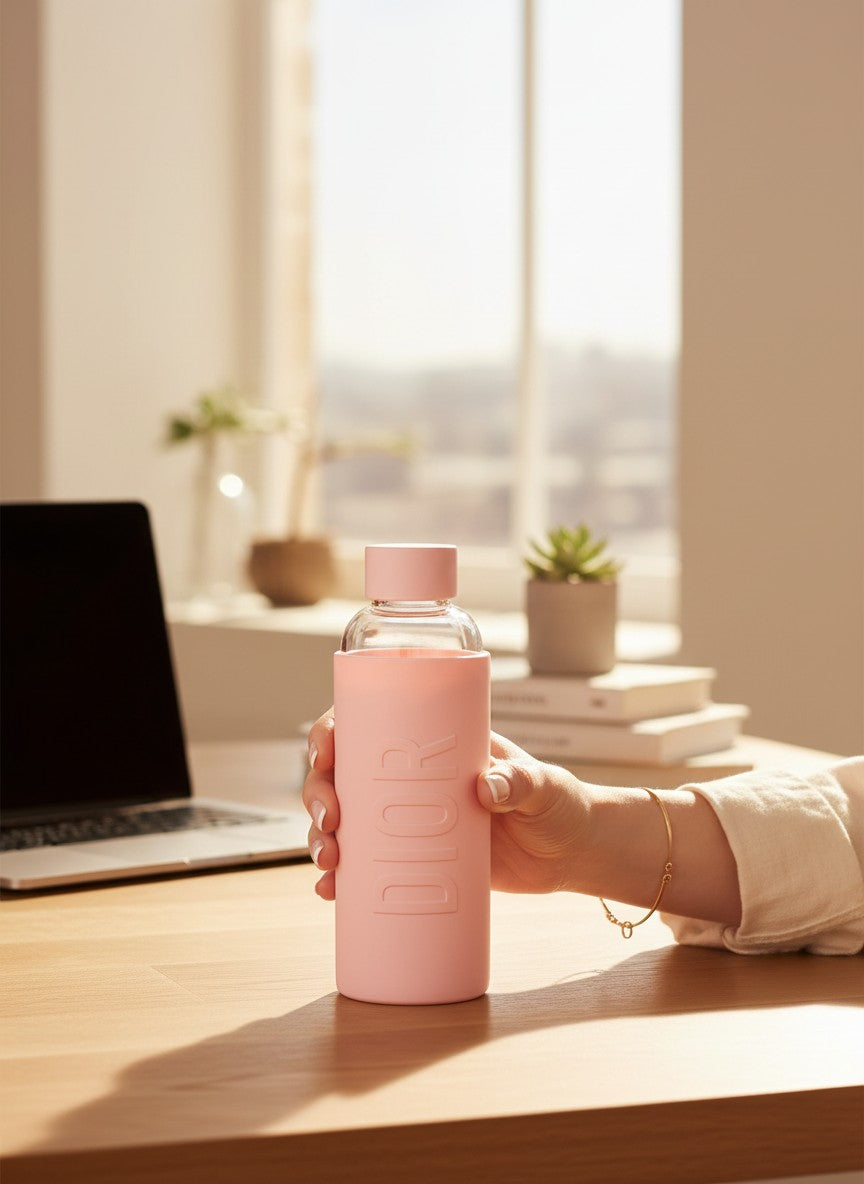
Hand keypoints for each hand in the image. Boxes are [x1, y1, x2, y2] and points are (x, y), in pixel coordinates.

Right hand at [301, 710, 590, 898]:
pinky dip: (342, 879)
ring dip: (322, 838)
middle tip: (329, 821)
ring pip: (345, 822)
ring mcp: (409, 821)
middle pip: (342, 775)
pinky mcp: (415, 862)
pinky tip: (330, 892)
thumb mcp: (543, 785)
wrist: (572, 855)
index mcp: (432, 744)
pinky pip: (365, 867)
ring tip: (329, 864)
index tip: (324, 752)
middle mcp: (410, 780)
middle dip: (318, 794)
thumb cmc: (560, 804)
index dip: (333, 733)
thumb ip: (521, 781)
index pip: (368, 724)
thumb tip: (488, 786)